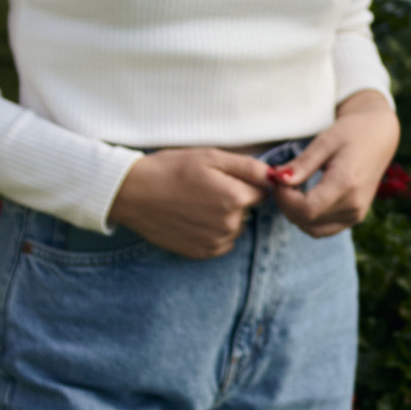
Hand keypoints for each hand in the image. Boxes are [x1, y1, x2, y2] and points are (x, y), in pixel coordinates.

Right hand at [109, 145, 271, 257]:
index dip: (243, 182)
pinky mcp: (201, 253)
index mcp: (236, 198)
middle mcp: (230, 225)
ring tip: (194, 202)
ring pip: (234, 227)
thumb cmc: (171, 169)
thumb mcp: (211, 157)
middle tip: (203, 187)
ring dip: (223, 217)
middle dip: (233, 199)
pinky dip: (212, 232)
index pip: (261, 191)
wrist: (133, 193)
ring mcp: (215, 242)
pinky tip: (191, 218)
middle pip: (248, 210)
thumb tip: (277, 176)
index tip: (222, 177)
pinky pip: (221, 242)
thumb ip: (249, 167)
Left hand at [268, 94, 400, 239]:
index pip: (306, 209)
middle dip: (286, 205)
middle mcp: (354, 205)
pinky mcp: (355, 217)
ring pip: (313, 229)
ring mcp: (356, 214)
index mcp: (346, 184)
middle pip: (307, 221)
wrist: (379, 137)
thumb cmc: (352, 133)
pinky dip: (308, 218)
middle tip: (281, 182)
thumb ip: (302, 164)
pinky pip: (324, 229)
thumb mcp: (324, 141)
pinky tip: (304, 198)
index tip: (278, 180)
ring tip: (292, 189)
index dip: (284, 200)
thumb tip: (279, 180)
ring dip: (295, 214)